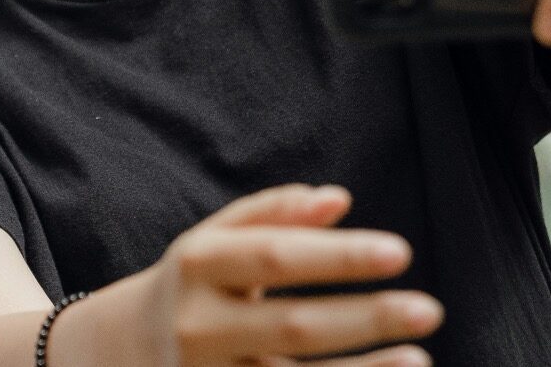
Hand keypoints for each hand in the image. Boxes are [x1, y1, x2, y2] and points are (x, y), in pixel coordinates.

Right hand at [129, 185, 439, 366]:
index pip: (275, 256)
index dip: (339, 256)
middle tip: (430, 309)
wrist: (120, 349)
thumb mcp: (216, 238)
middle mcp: (199, 325)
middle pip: (292, 325)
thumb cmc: (194, 283)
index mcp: (198, 265)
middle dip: (365, 319)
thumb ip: (273, 214)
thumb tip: (338, 199)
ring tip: (420, 360)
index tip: (401, 251)